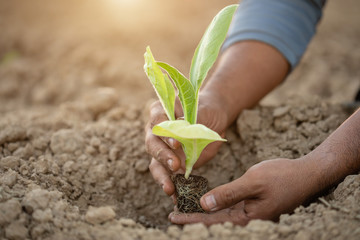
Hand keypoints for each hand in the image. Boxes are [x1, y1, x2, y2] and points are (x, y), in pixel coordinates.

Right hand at [145, 92, 228, 195]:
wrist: (212, 120)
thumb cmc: (206, 110)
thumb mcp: (204, 111)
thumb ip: (194, 120)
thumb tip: (185, 130)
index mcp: (161, 111)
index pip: (157, 121)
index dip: (165, 133)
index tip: (176, 143)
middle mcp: (155, 130)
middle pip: (152, 143)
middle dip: (162, 155)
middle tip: (175, 165)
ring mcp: (160, 148)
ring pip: (154, 163)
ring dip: (161, 176)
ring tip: (170, 188)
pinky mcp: (168, 163)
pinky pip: (165, 175)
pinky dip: (169, 185)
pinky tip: (175, 195)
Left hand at [169, 158, 318, 224]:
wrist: (307, 174)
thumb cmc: (282, 176)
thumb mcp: (253, 182)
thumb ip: (228, 194)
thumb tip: (204, 205)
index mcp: (247, 218)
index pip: (212, 221)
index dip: (191, 219)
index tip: (172, 217)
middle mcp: (248, 219)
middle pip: (215, 221)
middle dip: (193, 217)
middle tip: (174, 214)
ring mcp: (252, 213)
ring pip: (222, 215)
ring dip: (204, 212)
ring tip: (185, 208)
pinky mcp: (255, 206)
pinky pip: (231, 207)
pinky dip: (217, 205)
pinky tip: (208, 202)